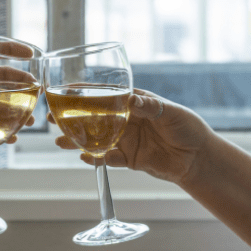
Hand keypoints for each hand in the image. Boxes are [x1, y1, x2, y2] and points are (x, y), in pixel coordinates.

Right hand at [53, 88, 212, 186]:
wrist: (198, 159)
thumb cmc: (188, 128)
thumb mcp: (171, 113)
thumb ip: (150, 107)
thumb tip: (131, 99)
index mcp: (135, 103)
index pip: (105, 96)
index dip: (84, 94)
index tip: (64, 91)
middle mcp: (126, 121)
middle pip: (93, 118)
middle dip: (72, 118)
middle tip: (52, 119)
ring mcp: (125, 141)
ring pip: (95, 139)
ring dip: (77, 141)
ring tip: (60, 142)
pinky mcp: (129, 160)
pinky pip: (108, 159)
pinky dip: (96, 159)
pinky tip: (84, 158)